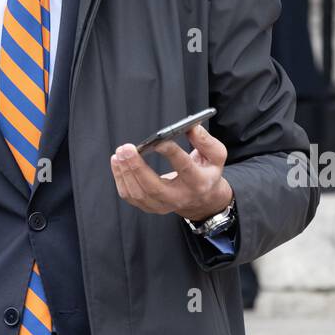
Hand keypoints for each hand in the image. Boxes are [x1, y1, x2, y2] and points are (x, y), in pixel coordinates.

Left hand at [111, 123, 233, 220]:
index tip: (158, 140)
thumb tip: (191, 127)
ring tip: (119, 154)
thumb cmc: (207, 172)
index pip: (184, 168)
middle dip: (137, 167)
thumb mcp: (216, 155)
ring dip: (125, 172)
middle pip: (154, 187)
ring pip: (139, 194)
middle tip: (126, 149)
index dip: (171, 153)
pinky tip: (118, 163)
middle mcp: (180, 197)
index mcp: (199, 182)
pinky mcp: (151, 207)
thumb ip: (205, 141)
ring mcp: (164, 206)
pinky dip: (121, 179)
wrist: (203, 199)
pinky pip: (131, 197)